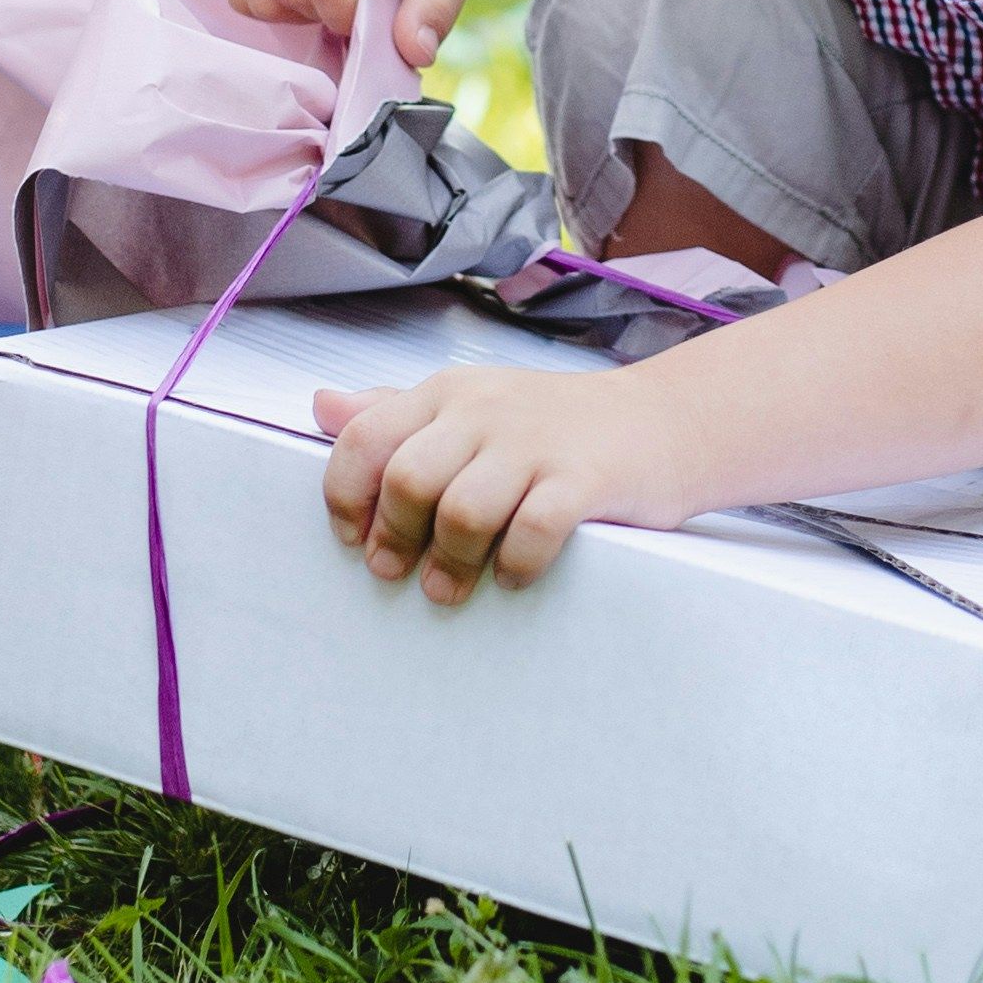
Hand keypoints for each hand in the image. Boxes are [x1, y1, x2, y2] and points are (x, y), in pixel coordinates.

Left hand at [315, 364, 698, 599]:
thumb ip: (395, 410)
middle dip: (395, 538)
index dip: (348, 497)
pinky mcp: (585, 478)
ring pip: (462, 511)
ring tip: (449, 590)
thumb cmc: (554, 423)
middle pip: (409, 480)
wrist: (662, 420)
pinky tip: (512, 575)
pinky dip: (515, 564)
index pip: (366, 436)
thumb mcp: (471, 403)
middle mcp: (486, 410)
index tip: (353, 538)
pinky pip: (533, 529)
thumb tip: (321, 406)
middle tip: (397, 573)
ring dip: (449, 564)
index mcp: (448, 393)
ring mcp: (537, 443)